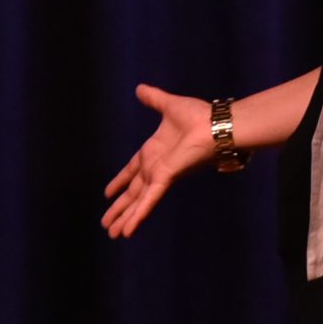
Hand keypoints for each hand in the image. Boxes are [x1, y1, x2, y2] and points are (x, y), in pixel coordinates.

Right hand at [102, 84, 212, 238]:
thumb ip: (153, 98)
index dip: (119, 182)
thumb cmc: (199, 116)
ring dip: (124, 218)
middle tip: (106, 224)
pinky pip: (149, 200)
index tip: (108, 194)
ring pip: (138, 202)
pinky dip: (138, 215)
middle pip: (132, 193)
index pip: (131, 171)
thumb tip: (140, 88)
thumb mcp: (168, 105)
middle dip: (119, 208)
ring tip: (112, 234)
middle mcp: (155, 167)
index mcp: (153, 152)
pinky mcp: (166, 179)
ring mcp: (160, 175)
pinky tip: (128, 231)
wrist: (216, 125)